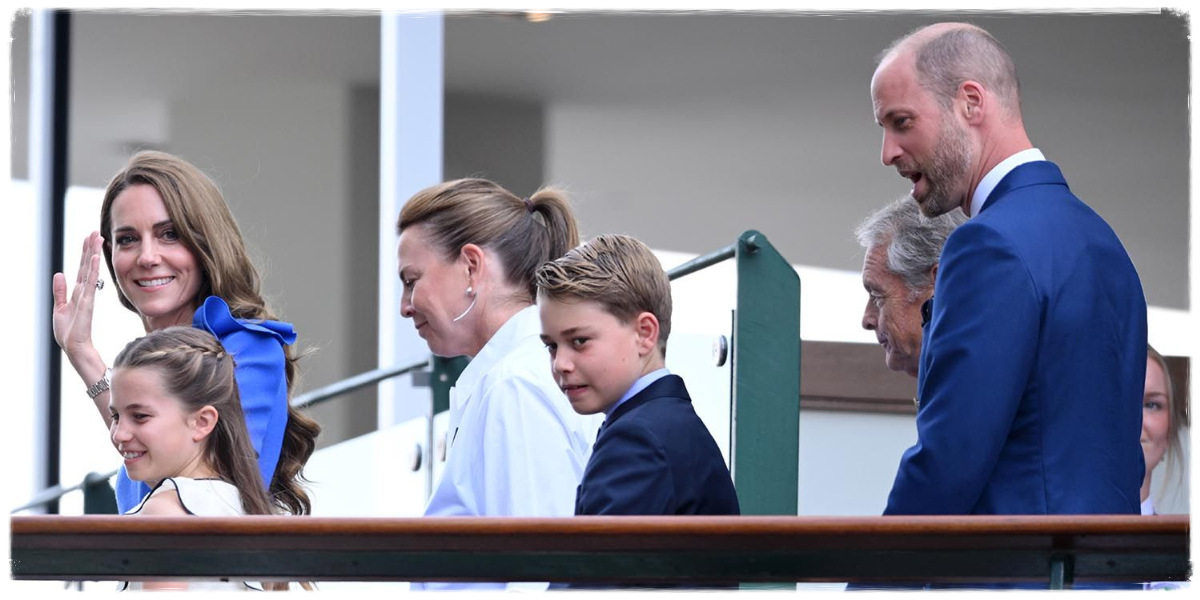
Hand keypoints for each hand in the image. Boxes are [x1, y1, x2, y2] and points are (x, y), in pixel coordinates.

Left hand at [52, 231, 104, 363]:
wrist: (72, 345)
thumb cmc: (68, 331)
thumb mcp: (59, 307)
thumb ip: (60, 291)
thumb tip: (59, 274)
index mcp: (78, 291)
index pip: (83, 267)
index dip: (85, 252)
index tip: (90, 237)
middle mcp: (84, 290)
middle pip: (88, 265)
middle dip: (91, 248)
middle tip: (96, 231)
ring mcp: (87, 295)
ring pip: (91, 270)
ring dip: (93, 253)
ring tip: (97, 238)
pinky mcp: (87, 301)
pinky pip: (90, 282)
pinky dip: (93, 269)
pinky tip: (94, 258)